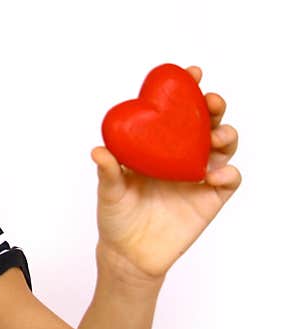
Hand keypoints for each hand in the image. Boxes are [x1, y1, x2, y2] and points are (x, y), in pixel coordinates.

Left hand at [90, 65, 241, 283]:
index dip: (186, 90)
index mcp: (157, 147)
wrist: (129, 255)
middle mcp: (181, 156)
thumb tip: (99, 151)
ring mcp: (198, 176)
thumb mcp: (109, 193)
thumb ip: (108, 172)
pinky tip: (215, 173)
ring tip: (216, 137)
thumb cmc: (116, 218)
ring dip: (226, 135)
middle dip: (213, 106)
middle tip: (211, 101)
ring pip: (223, 147)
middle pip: (205, 123)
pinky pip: (229, 179)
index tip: (191, 74)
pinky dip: (228, 172)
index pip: (175, 112)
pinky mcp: (211, 199)